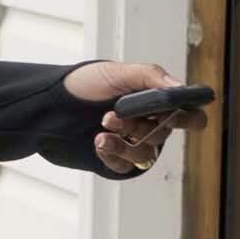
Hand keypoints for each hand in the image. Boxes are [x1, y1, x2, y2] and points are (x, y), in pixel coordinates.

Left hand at [63, 60, 208, 176]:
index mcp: (155, 101)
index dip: (190, 118)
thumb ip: (150, 77)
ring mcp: (133, 143)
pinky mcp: (116, 160)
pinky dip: (112, 154)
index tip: (177, 116)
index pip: (189, 115)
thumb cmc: (84, 84)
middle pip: (163, 134)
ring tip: (101, 130)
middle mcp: (149, 123)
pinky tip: (97, 142)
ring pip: (146, 154)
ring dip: (124, 143)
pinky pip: (125, 166)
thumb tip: (179, 89)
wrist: (48, 105)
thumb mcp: (116, 72)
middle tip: (111, 115)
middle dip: (138, 125)